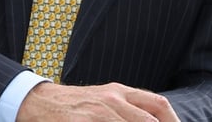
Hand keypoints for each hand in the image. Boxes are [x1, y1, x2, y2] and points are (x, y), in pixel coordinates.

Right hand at [17, 81, 179, 121]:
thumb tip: (150, 119)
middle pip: (150, 120)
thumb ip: (126, 109)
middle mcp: (114, 99)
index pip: (158, 105)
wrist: (38, 103)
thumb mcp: (103, 100)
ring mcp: (100, 112)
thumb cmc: (73, 106)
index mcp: (121, 92)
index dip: (173, 121)